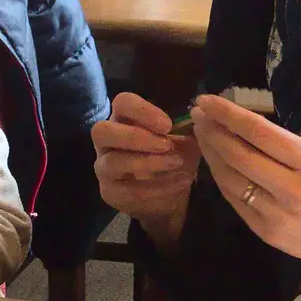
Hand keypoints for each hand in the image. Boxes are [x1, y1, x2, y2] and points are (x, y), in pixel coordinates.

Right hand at [92, 92, 200, 252]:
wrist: (170, 196)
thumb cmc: (173, 157)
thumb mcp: (185, 140)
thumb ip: (188, 127)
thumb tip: (198, 116)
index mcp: (123, 119)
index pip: (122, 103)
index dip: (141, 110)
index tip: (167, 124)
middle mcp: (107, 141)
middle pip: (102, 131)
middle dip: (134, 137)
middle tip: (165, 144)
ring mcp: (104, 167)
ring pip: (113, 162)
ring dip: (148, 162)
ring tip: (176, 163)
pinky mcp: (110, 192)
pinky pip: (126, 190)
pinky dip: (156, 187)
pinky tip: (180, 183)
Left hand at [190, 94, 300, 294]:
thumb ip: (283, 146)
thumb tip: (241, 123)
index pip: (258, 132)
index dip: (227, 114)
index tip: (207, 100)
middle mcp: (291, 188)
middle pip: (238, 155)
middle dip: (212, 132)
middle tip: (198, 114)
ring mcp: (276, 214)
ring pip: (230, 179)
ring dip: (211, 154)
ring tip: (202, 134)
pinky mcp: (266, 232)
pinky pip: (235, 200)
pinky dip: (221, 178)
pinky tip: (214, 162)